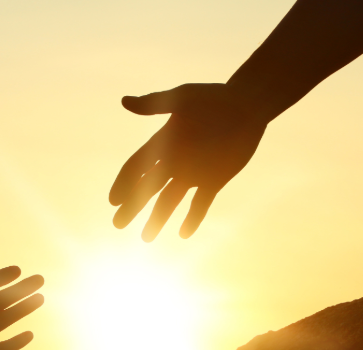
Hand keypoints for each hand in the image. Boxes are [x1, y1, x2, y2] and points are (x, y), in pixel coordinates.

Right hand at [110, 83, 267, 240]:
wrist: (248, 106)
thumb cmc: (214, 98)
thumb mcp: (183, 98)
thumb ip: (155, 104)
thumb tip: (124, 101)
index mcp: (163, 143)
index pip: (137, 167)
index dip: (124, 183)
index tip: (114, 201)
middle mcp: (175, 161)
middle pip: (148, 188)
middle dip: (133, 206)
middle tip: (117, 224)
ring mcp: (194, 173)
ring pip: (170, 200)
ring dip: (158, 218)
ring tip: (146, 238)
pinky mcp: (214, 180)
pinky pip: (201, 203)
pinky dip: (193, 218)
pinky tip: (184, 234)